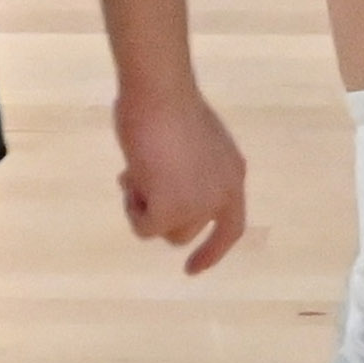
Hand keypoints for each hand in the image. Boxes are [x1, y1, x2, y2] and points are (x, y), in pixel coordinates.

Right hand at [114, 84, 246, 274]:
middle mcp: (221, 195)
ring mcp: (198, 206)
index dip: (212, 250)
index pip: (230, 227)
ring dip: (145, 208)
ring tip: (135, 173)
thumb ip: (187, 170)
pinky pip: (144, 229)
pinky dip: (132, 209)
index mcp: (232, 176)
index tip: (191, 268)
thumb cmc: (170, 104)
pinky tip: (131, 176)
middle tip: (137, 182)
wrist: (160, 93)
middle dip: (160, 212)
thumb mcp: (192, 144)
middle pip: (187, 231)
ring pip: (165, 232)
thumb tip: (157, 186)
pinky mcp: (170, 211)